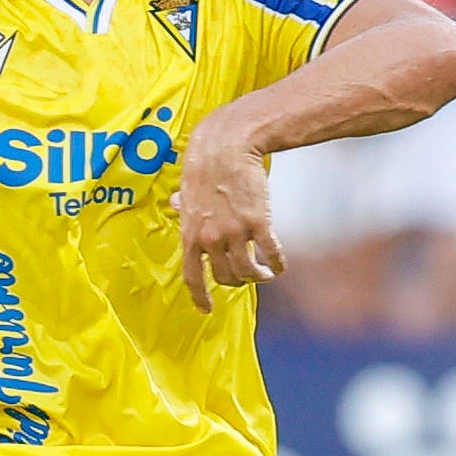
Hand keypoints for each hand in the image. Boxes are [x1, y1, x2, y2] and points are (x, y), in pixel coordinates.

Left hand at [175, 118, 282, 311]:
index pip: (192, 275)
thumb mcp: (187, 187)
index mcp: (189, 234)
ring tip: (266, 273)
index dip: (200, 296)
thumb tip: (175, 205)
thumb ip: (183, 204)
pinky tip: (279, 264)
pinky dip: (277, 263)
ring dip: (258, 276)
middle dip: (236, 281)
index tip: (207, 309)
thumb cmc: (204, 163)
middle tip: (246, 277)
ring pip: (248, 271)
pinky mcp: (257, 223)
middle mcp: (210, 239)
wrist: (227, 146)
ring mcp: (234, 232)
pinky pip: (270, 253)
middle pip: (225, 276)